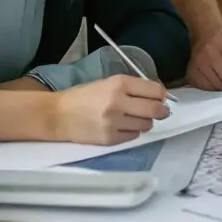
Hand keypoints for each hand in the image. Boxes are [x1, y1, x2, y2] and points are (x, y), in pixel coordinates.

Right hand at [51, 75, 169, 145]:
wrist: (59, 115)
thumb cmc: (85, 95)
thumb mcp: (109, 82)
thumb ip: (133, 87)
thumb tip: (159, 95)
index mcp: (119, 84)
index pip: (154, 90)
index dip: (162, 94)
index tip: (161, 97)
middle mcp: (118, 102)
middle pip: (154, 109)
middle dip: (161, 111)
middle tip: (162, 111)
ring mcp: (114, 122)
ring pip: (146, 125)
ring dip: (146, 122)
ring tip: (136, 118)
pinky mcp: (110, 139)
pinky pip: (133, 136)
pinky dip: (133, 132)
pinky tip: (124, 126)